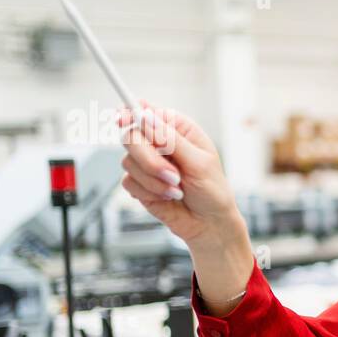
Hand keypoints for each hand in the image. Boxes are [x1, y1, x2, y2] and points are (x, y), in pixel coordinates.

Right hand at [117, 100, 243, 249]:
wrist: (209, 224)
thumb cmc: (213, 191)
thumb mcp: (199, 163)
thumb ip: (171, 140)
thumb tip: (146, 117)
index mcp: (178, 130)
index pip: (148, 112)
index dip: (132, 113)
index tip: (124, 118)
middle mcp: (160, 143)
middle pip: (131, 136)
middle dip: (150, 159)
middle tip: (173, 175)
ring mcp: (148, 163)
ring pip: (128, 161)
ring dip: (154, 180)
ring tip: (177, 189)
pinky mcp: (140, 183)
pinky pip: (128, 182)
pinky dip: (149, 192)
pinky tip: (168, 197)